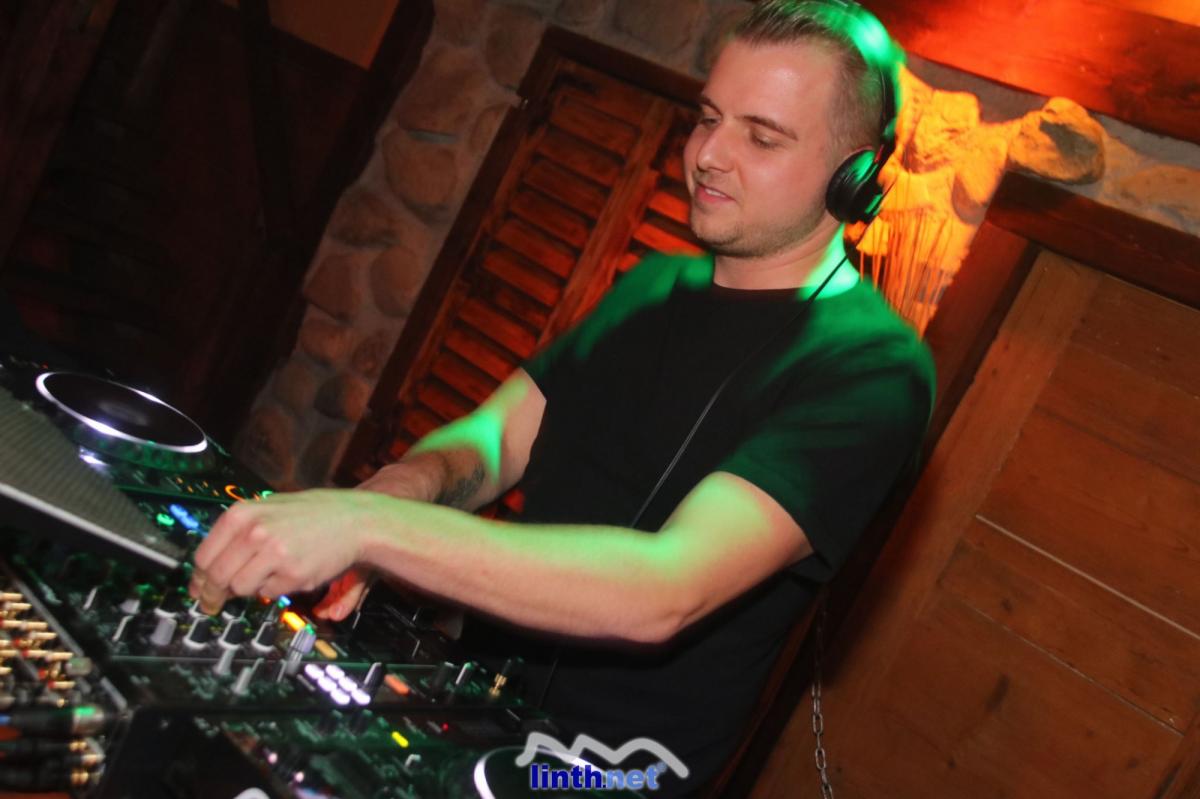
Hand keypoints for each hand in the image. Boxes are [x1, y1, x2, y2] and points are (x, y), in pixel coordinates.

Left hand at [189, 489, 384, 614]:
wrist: (355, 520)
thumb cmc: (313, 514)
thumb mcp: (268, 510)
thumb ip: (238, 534)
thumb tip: (209, 569)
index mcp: (242, 514)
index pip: (203, 556)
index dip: (199, 579)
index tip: (199, 591)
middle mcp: (254, 532)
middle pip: (216, 577)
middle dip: (213, 595)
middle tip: (214, 603)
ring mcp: (273, 554)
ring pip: (240, 588)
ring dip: (249, 588)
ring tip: (267, 574)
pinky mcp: (293, 574)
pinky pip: (269, 593)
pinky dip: (275, 588)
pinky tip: (290, 570)